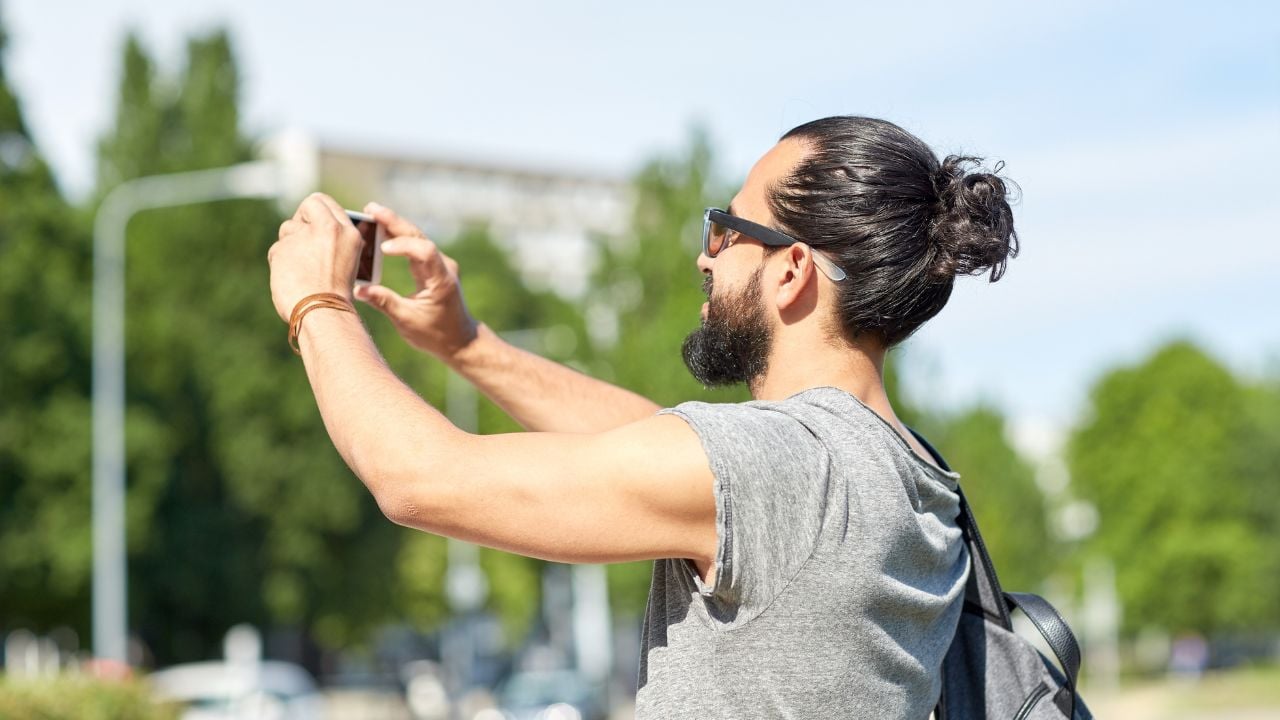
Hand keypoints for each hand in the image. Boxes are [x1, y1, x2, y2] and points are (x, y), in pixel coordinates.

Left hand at [268, 193, 360, 322]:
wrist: (324, 313)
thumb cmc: (336, 295)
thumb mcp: (347, 261)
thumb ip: (332, 240)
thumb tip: (309, 229)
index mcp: (348, 233)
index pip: (323, 202)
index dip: (313, 210)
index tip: (310, 221)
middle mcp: (328, 230)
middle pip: (305, 208)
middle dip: (300, 222)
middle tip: (301, 240)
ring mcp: (304, 237)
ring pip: (288, 229)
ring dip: (290, 245)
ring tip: (301, 269)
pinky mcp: (283, 248)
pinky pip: (277, 249)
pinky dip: (281, 263)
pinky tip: (291, 278)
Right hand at [353, 202, 478, 358]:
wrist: (459, 340)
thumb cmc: (436, 334)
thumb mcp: (407, 322)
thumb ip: (384, 303)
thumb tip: (357, 289)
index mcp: (441, 280)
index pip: (424, 251)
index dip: (404, 245)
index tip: (383, 247)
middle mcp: (443, 267)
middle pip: (419, 237)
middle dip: (394, 222)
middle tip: (371, 209)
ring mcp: (439, 265)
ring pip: (417, 238)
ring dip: (395, 225)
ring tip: (372, 213)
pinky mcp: (433, 267)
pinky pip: (416, 246)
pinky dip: (399, 238)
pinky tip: (382, 230)